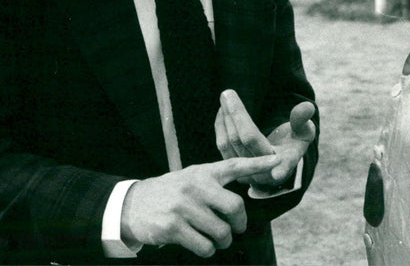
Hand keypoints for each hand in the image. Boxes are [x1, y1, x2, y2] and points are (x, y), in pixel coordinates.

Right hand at [119, 154, 278, 257]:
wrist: (132, 204)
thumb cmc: (169, 193)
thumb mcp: (190, 178)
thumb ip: (214, 183)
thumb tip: (241, 202)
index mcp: (203, 172)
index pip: (235, 165)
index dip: (257, 164)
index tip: (277, 160)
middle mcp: (195, 186)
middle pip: (235, 207)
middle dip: (239, 224)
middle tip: (234, 229)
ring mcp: (184, 206)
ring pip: (221, 232)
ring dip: (222, 241)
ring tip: (213, 238)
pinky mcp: (174, 227)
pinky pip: (205, 246)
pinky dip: (207, 250)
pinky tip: (199, 244)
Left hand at [215, 89, 315, 186]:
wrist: (281, 158)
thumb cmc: (294, 141)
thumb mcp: (304, 131)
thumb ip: (302, 120)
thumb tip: (307, 106)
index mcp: (282, 163)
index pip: (268, 153)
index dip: (270, 158)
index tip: (274, 170)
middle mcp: (262, 171)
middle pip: (242, 140)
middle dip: (234, 114)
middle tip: (227, 92)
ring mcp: (245, 172)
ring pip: (228, 143)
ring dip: (225, 118)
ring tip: (225, 98)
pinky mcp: (234, 168)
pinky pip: (222, 146)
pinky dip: (221, 126)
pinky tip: (223, 112)